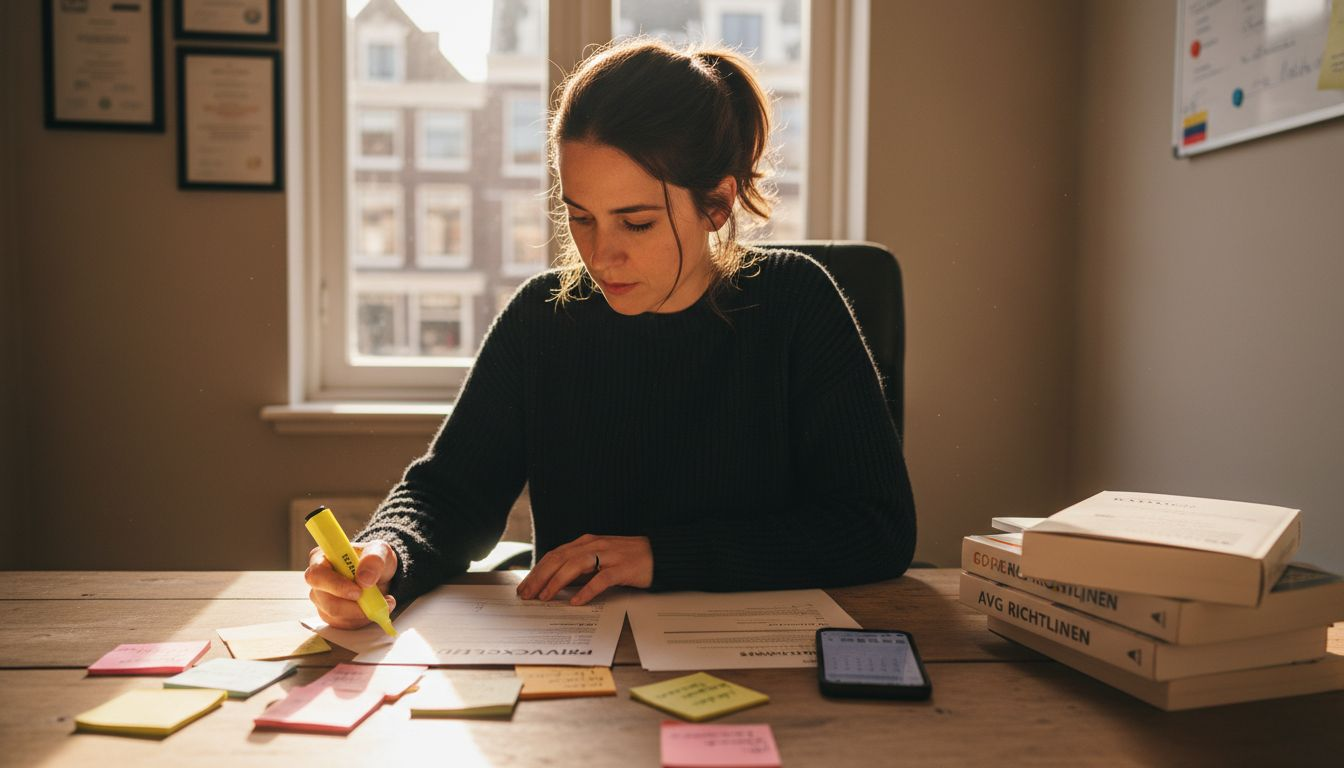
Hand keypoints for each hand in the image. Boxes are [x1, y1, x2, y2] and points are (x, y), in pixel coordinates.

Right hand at [304, 540, 397, 629]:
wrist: (379, 575)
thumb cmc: (373, 560)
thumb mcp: (380, 551)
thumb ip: (373, 559)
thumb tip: (364, 579)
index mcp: (321, 559)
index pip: (317, 574)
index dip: (335, 585)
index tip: (358, 591)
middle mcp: (318, 581)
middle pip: (324, 600)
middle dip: (351, 605)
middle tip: (374, 601)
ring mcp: (322, 599)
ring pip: (335, 615)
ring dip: (362, 612)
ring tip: (381, 600)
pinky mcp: (330, 615)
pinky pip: (344, 624)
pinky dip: (363, 619)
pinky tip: (375, 607)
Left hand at [516, 534, 652, 605]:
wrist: (659, 553)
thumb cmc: (628, 558)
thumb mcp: (600, 558)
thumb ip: (581, 567)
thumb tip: (557, 584)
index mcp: (586, 542)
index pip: (555, 555)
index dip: (537, 570)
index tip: (525, 586)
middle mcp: (594, 545)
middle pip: (560, 559)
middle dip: (540, 577)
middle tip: (527, 594)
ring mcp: (609, 555)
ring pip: (575, 565)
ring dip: (556, 582)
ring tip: (544, 597)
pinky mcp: (622, 568)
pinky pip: (601, 580)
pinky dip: (586, 591)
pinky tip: (576, 602)